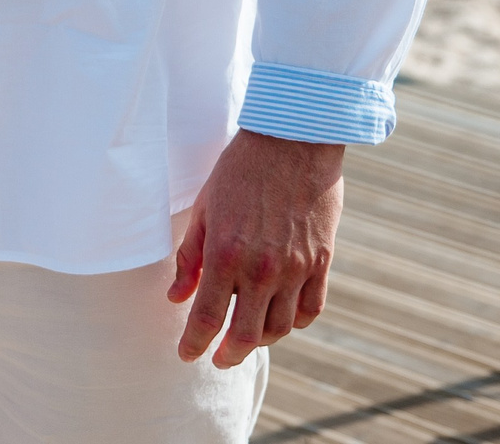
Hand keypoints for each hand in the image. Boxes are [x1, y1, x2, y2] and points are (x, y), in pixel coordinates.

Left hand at [169, 130, 342, 366]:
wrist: (292, 141)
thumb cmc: (239, 170)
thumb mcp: (205, 209)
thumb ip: (190, 258)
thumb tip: (177, 297)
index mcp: (226, 254)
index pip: (208, 317)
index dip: (194, 343)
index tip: (186, 354)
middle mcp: (263, 268)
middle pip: (246, 335)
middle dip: (228, 354)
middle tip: (217, 358)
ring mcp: (297, 268)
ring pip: (281, 328)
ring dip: (261, 341)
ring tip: (247, 338)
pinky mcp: (322, 261)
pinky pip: (311, 309)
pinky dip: (295, 323)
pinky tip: (281, 319)